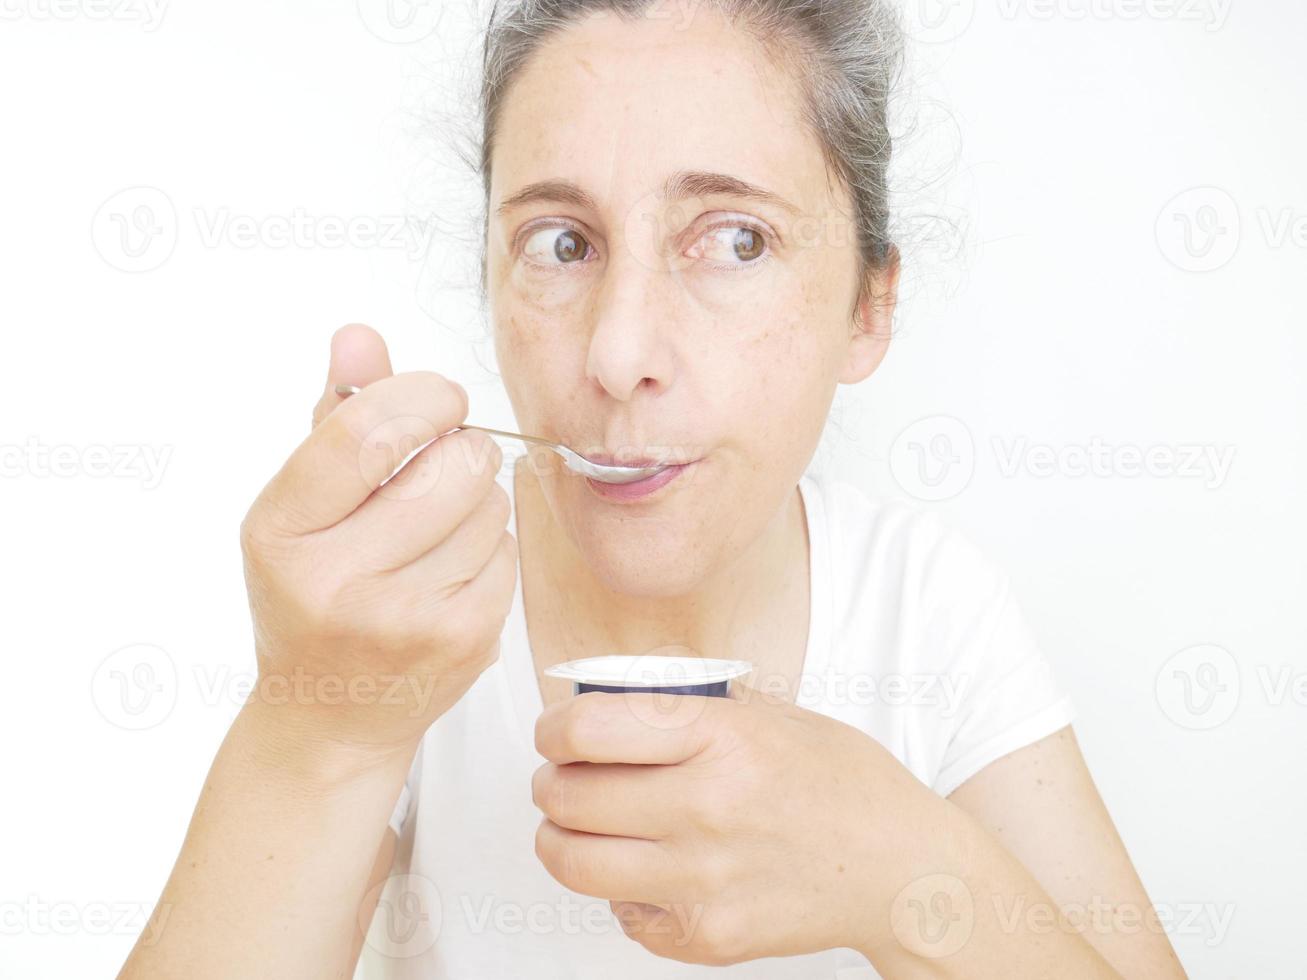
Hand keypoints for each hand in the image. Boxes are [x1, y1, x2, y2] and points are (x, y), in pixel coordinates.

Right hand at [238, 323, 517, 755]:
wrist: (329, 717)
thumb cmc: (315, 594)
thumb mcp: (302, 509)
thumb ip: (334, 418)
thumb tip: (359, 335)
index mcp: (280, 532)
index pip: (364, 431)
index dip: (420, 395)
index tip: (439, 397)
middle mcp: (334, 580)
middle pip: (451, 463)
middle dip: (459, 449)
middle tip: (438, 470)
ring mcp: (402, 618)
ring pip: (489, 504)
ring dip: (477, 501)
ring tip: (436, 533)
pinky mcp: (461, 642)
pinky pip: (508, 550)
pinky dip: (492, 548)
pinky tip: (453, 572)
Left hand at [530, 684, 944, 965]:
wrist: (901, 870)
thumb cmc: (843, 784)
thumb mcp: (773, 715)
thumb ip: (692, 708)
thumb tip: (607, 702)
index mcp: (722, 739)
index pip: (588, 730)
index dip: (554, 728)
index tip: (555, 733)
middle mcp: (707, 809)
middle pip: (568, 797)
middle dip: (549, 783)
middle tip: (557, 779)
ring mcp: (704, 880)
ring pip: (574, 862)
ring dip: (559, 838)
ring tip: (572, 825)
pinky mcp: (706, 936)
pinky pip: (619, 912)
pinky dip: (615, 889)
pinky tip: (639, 866)